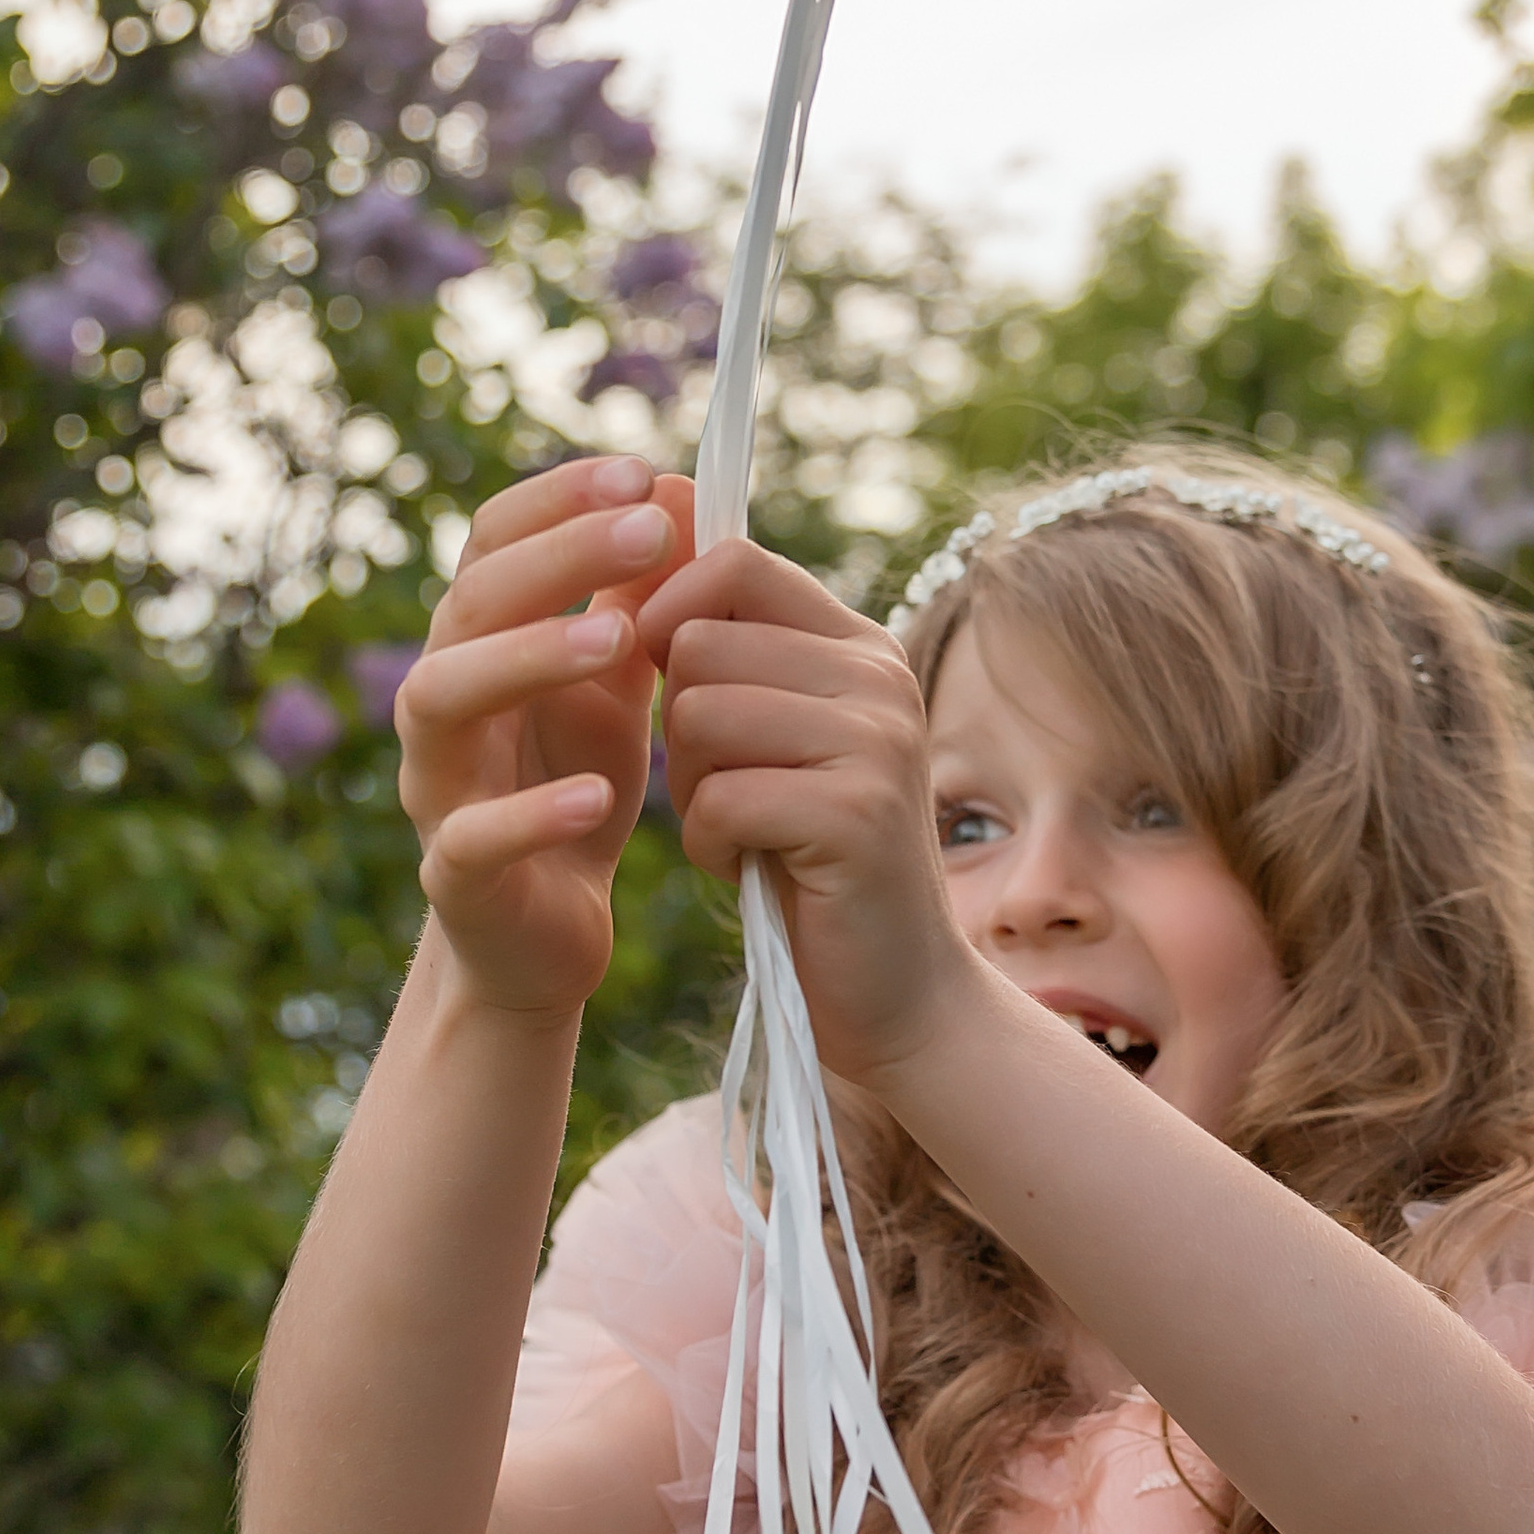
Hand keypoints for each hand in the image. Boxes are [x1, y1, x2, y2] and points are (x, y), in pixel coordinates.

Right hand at [398, 456, 690, 1020]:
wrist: (544, 932)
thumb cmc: (572, 785)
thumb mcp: (618, 685)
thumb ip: (636, 597)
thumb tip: (673, 488)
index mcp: (479, 644)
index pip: (493, 543)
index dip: (558, 502)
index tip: (640, 472)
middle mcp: (441, 701)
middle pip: (469, 604)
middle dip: (558, 558)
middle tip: (650, 530)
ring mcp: (437, 787)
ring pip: (441, 700)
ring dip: (526, 658)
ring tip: (616, 640)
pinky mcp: (454, 877)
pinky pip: (473, 838)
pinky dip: (530, 812)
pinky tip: (598, 794)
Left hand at [639, 531, 974, 1086]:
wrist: (892, 986)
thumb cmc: (808, 859)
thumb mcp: (770, 738)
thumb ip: (725, 653)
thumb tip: (640, 547)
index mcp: (858, 646)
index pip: (733, 561)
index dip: (668, 610)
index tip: (665, 677)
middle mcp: (878, 677)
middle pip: (699, 644)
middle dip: (679, 725)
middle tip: (727, 785)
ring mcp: (875, 743)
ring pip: (700, 715)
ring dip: (694, 787)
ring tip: (743, 826)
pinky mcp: (856, 815)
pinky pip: (719, 797)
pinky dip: (712, 845)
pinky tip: (752, 868)